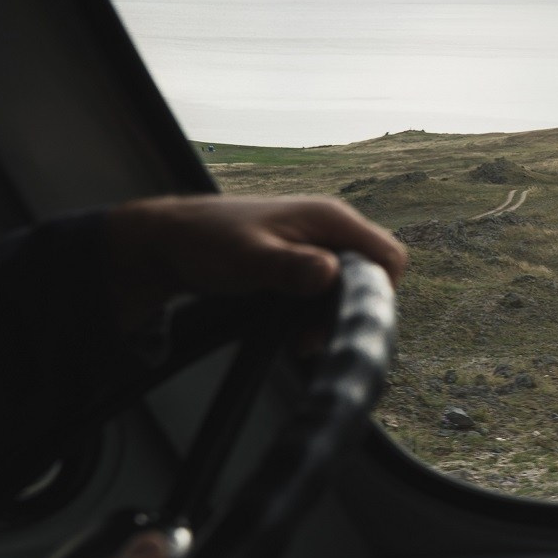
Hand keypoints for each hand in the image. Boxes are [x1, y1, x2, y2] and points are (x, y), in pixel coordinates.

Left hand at [105, 194, 407, 332]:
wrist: (170, 240)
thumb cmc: (206, 240)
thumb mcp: (248, 258)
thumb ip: (290, 267)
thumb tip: (330, 274)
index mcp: (329, 218)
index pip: (388, 254)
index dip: (381, 291)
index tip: (349, 321)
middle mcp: (330, 229)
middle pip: (372, 273)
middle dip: (352, 310)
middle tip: (314, 336)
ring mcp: (316, 245)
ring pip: (350, 286)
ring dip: (331, 316)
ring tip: (300, 339)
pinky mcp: (301, 262)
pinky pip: (327, 290)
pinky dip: (316, 313)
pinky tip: (292, 330)